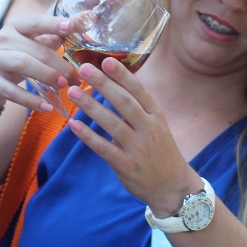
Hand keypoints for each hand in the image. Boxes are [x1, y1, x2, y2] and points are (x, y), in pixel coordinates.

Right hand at [0, 15, 80, 112]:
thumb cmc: (11, 60)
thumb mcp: (28, 46)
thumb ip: (50, 39)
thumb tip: (78, 33)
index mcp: (15, 27)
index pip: (37, 22)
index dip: (54, 24)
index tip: (72, 26)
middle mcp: (2, 38)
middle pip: (36, 49)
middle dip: (60, 64)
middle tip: (76, 77)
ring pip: (24, 64)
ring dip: (47, 75)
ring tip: (64, 85)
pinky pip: (13, 92)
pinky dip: (31, 100)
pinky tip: (47, 107)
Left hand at [66, 58, 199, 212]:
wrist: (173, 187)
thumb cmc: (161, 152)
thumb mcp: (157, 126)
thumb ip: (137, 109)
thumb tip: (111, 86)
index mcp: (156, 116)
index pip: (138, 90)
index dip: (122, 75)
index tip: (106, 60)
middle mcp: (149, 129)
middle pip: (124, 102)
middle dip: (103, 84)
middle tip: (83, 69)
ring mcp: (138, 148)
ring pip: (112, 123)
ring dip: (91, 106)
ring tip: (73, 91)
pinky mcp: (126, 166)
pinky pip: (104, 148)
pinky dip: (88, 136)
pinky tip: (73, 125)